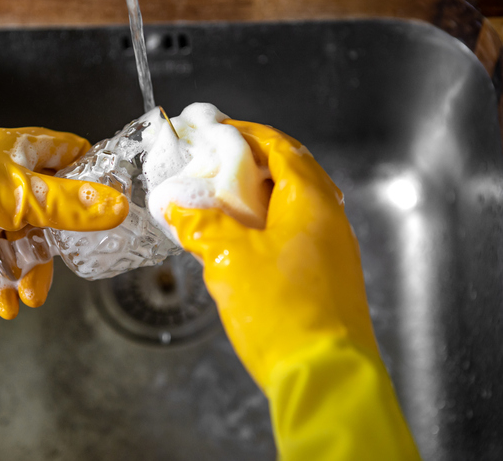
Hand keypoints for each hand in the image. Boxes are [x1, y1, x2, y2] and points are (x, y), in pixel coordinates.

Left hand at [0, 128, 127, 311]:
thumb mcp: (15, 198)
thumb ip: (68, 204)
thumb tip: (116, 206)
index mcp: (21, 150)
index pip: (72, 153)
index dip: (94, 177)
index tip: (111, 207)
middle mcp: (7, 171)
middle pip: (52, 205)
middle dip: (56, 243)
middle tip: (61, 268)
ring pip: (24, 234)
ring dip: (27, 267)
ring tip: (26, 297)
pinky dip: (1, 273)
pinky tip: (2, 298)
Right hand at [165, 119, 377, 383]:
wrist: (324, 376)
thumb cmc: (283, 313)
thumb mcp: (229, 258)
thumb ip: (200, 223)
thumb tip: (175, 203)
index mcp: (310, 201)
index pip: (280, 147)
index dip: (246, 134)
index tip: (217, 131)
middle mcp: (329, 218)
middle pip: (289, 173)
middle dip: (250, 165)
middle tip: (214, 167)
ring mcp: (332, 249)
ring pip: (291, 206)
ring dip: (257, 198)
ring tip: (220, 204)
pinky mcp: (326, 276)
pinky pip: (293, 234)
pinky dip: (265, 227)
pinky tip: (238, 243)